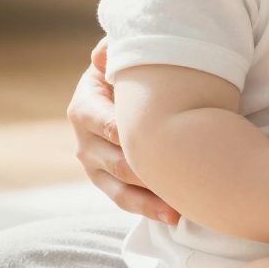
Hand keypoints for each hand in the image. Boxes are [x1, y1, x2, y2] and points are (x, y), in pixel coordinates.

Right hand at [69, 38, 178, 225]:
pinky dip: (148, 209)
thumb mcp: (118, 57)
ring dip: (151, 197)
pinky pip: (124, 201)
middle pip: (117, 162)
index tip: (165, 140)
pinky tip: (174, 216)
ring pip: (121, 188)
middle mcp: (83, 140)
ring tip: (180, 205)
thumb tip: (104, 54)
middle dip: (149, 170)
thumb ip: (114, 52)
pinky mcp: (105, 182)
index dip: (133, 135)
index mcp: (85, 107)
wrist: (118, 92)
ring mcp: (93, 166)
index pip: (107, 125)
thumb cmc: (126, 72)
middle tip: (184, 174)